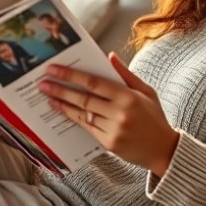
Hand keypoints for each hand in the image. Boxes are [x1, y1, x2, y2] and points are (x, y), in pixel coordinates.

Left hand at [38, 52, 179, 176]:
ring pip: (82, 114)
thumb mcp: (146, 91)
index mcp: (129, 97)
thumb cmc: (154, 117)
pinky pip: (86, 127)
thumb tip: (109, 56)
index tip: (54, 69)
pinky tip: (61, 110)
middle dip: (60, 89)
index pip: (94, 83)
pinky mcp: (108, 144)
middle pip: (83, 98)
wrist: (164, 150)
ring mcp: (113, 130)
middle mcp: (120, 113)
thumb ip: (125, 74)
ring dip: (62, 104)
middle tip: (42, 82)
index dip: (72, 75)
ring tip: (47, 96)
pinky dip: (72, 118)